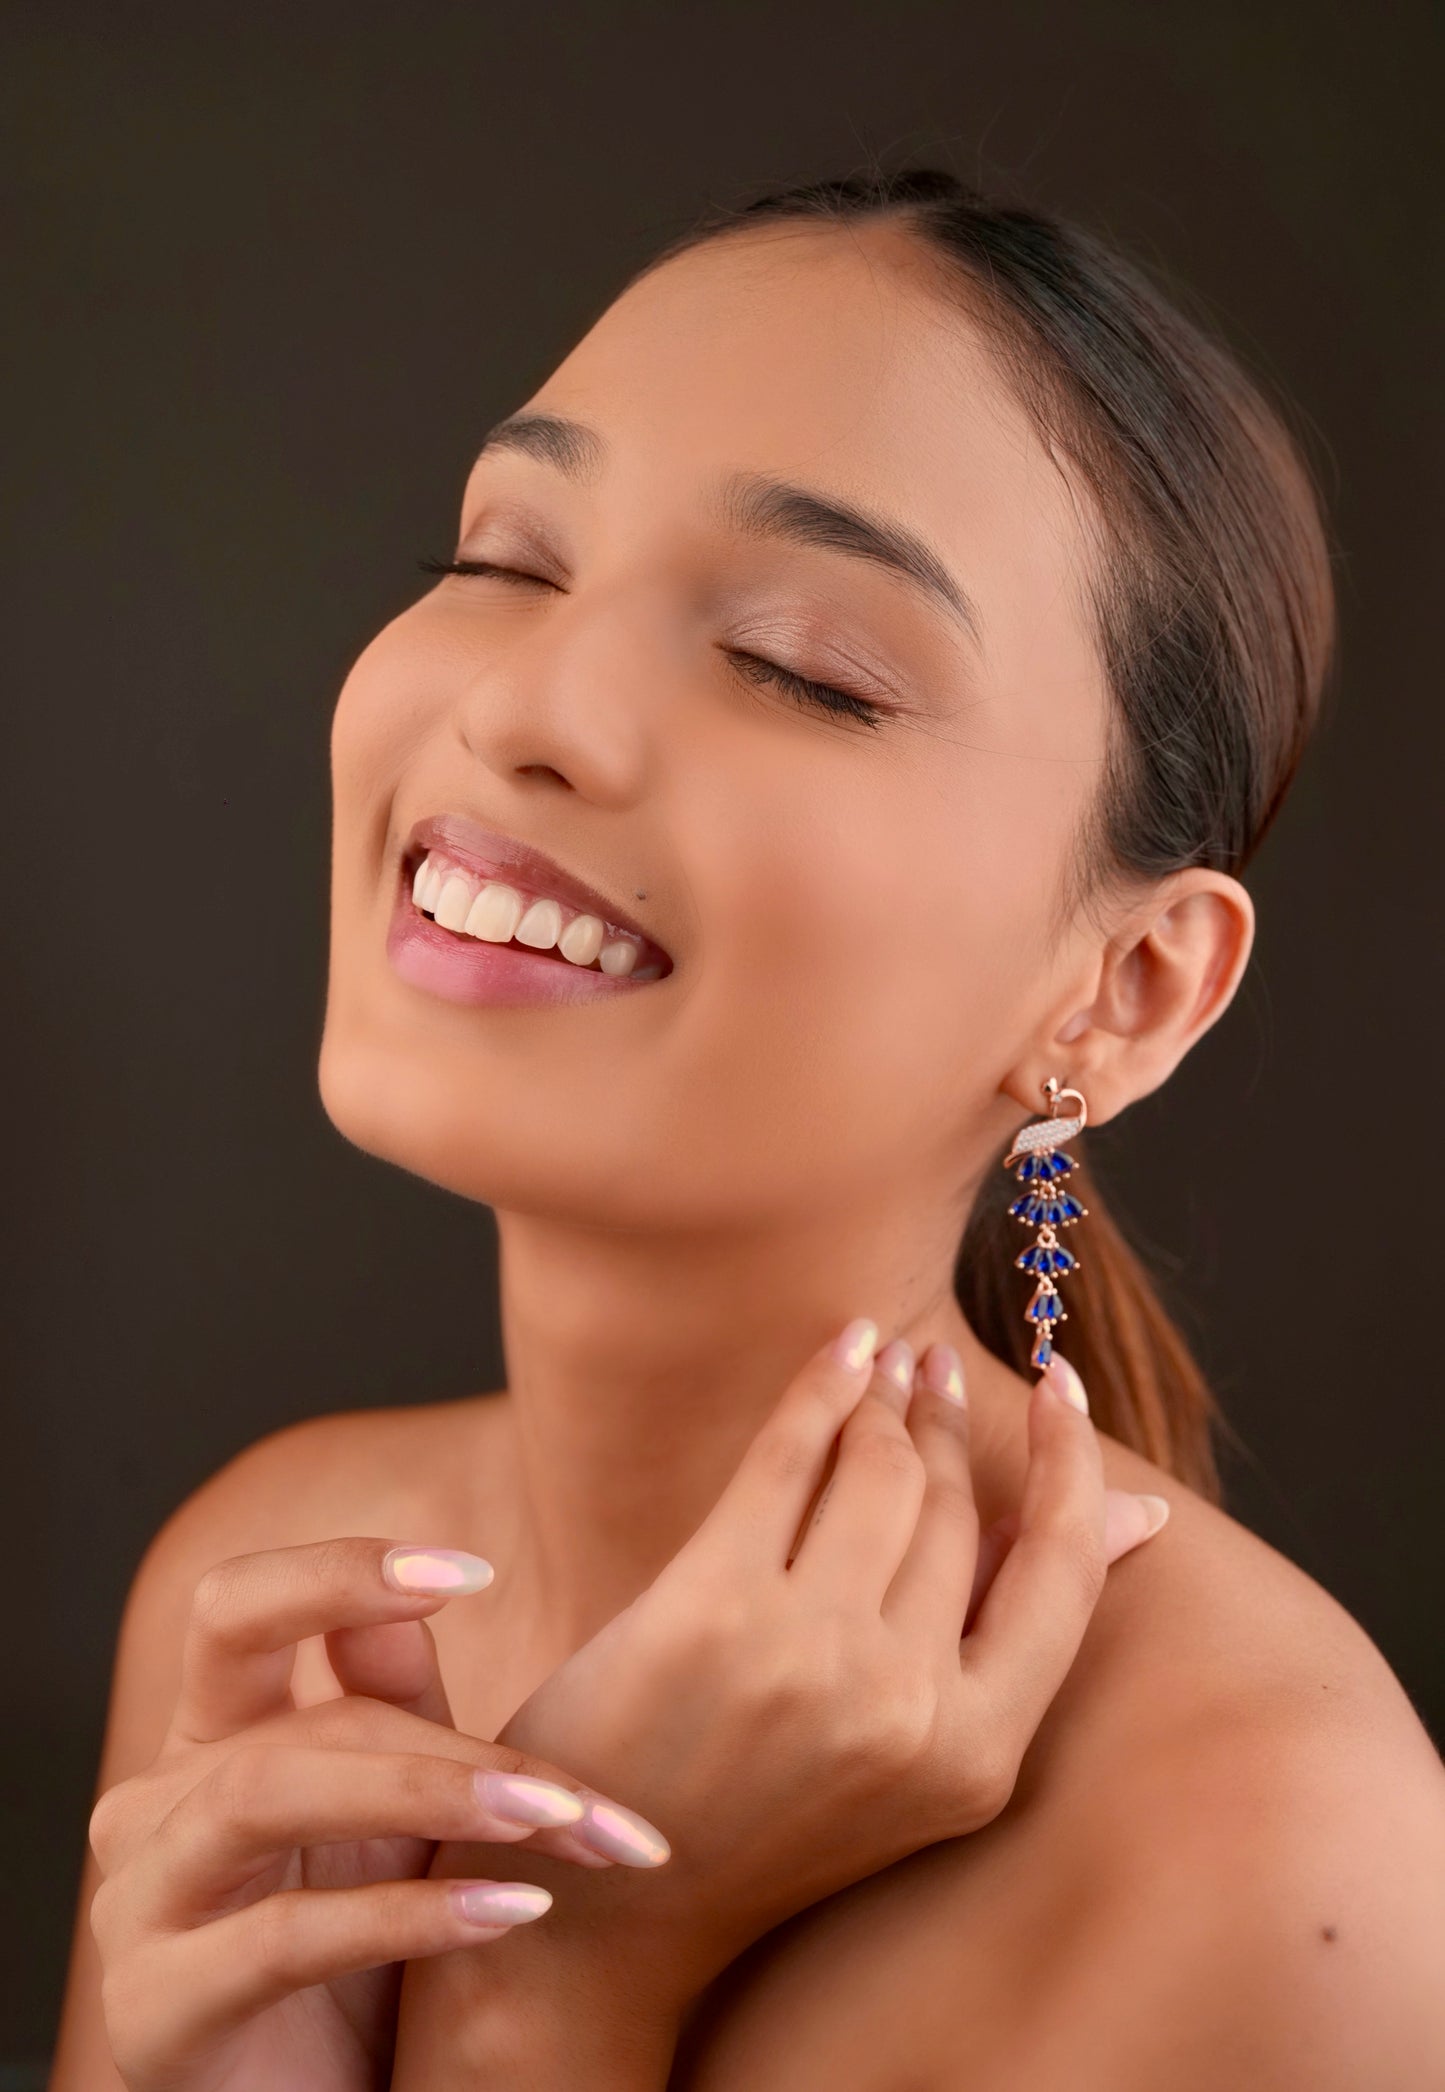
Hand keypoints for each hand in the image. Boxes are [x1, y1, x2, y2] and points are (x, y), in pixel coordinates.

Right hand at [86, 1535, 669, 2091]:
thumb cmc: (364, 1947)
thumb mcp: (393, 1810)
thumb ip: (398, 1703)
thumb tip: (436, 1582)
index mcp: (211, 1736)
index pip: (238, 1608)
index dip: (340, 1574)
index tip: (472, 1573)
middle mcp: (156, 1804)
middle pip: (291, 1720)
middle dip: (447, 1746)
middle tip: (574, 1791)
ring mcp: (142, 1904)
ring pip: (265, 1795)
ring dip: (426, 1795)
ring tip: (552, 1821)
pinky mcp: (154, 2011)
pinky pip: (281, 1935)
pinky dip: (405, 1915)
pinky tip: (511, 1910)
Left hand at [413, 1330, 1166, 2035]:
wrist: (610, 1910)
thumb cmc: (773, 1818)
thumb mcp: (922, 1759)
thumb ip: (1012, 1638)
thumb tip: (1136, 1515)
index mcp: (974, 1758)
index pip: (1062, 1573)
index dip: (1073, 1463)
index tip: (1064, 1385)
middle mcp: (905, 1707)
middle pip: (956, 1508)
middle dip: (948, 1420)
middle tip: (931, 1366)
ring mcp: (809, 1655)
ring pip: (881, 1470)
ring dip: (888, 1395)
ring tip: (883, 1361)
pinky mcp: (712, 1606)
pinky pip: (791, 1454)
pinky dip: (823, 1384)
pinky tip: (840, 1350)